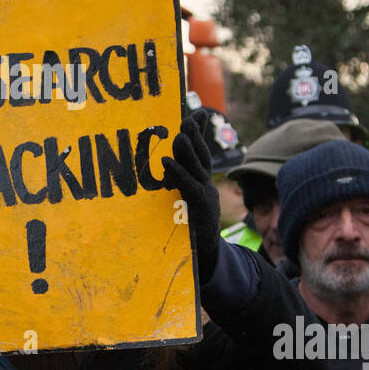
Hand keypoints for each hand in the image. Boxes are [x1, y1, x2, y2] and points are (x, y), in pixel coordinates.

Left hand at [161, 109, 220, 284]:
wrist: (204, 257)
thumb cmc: (188, 229)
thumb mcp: (182, 202)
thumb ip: (177, 183)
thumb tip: (163, 163)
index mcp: (201, 181)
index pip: (200, 151)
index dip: (199, 131)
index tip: (197, 112)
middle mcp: (206, 186)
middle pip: (201, 155)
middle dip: (196, 135)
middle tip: (188, 117)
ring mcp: (205, 197)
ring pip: (197, 169)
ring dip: (188, 150)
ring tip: (179, 134)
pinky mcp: (200, 211)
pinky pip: (189, 188)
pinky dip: (178, 174)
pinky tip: (167, 163)